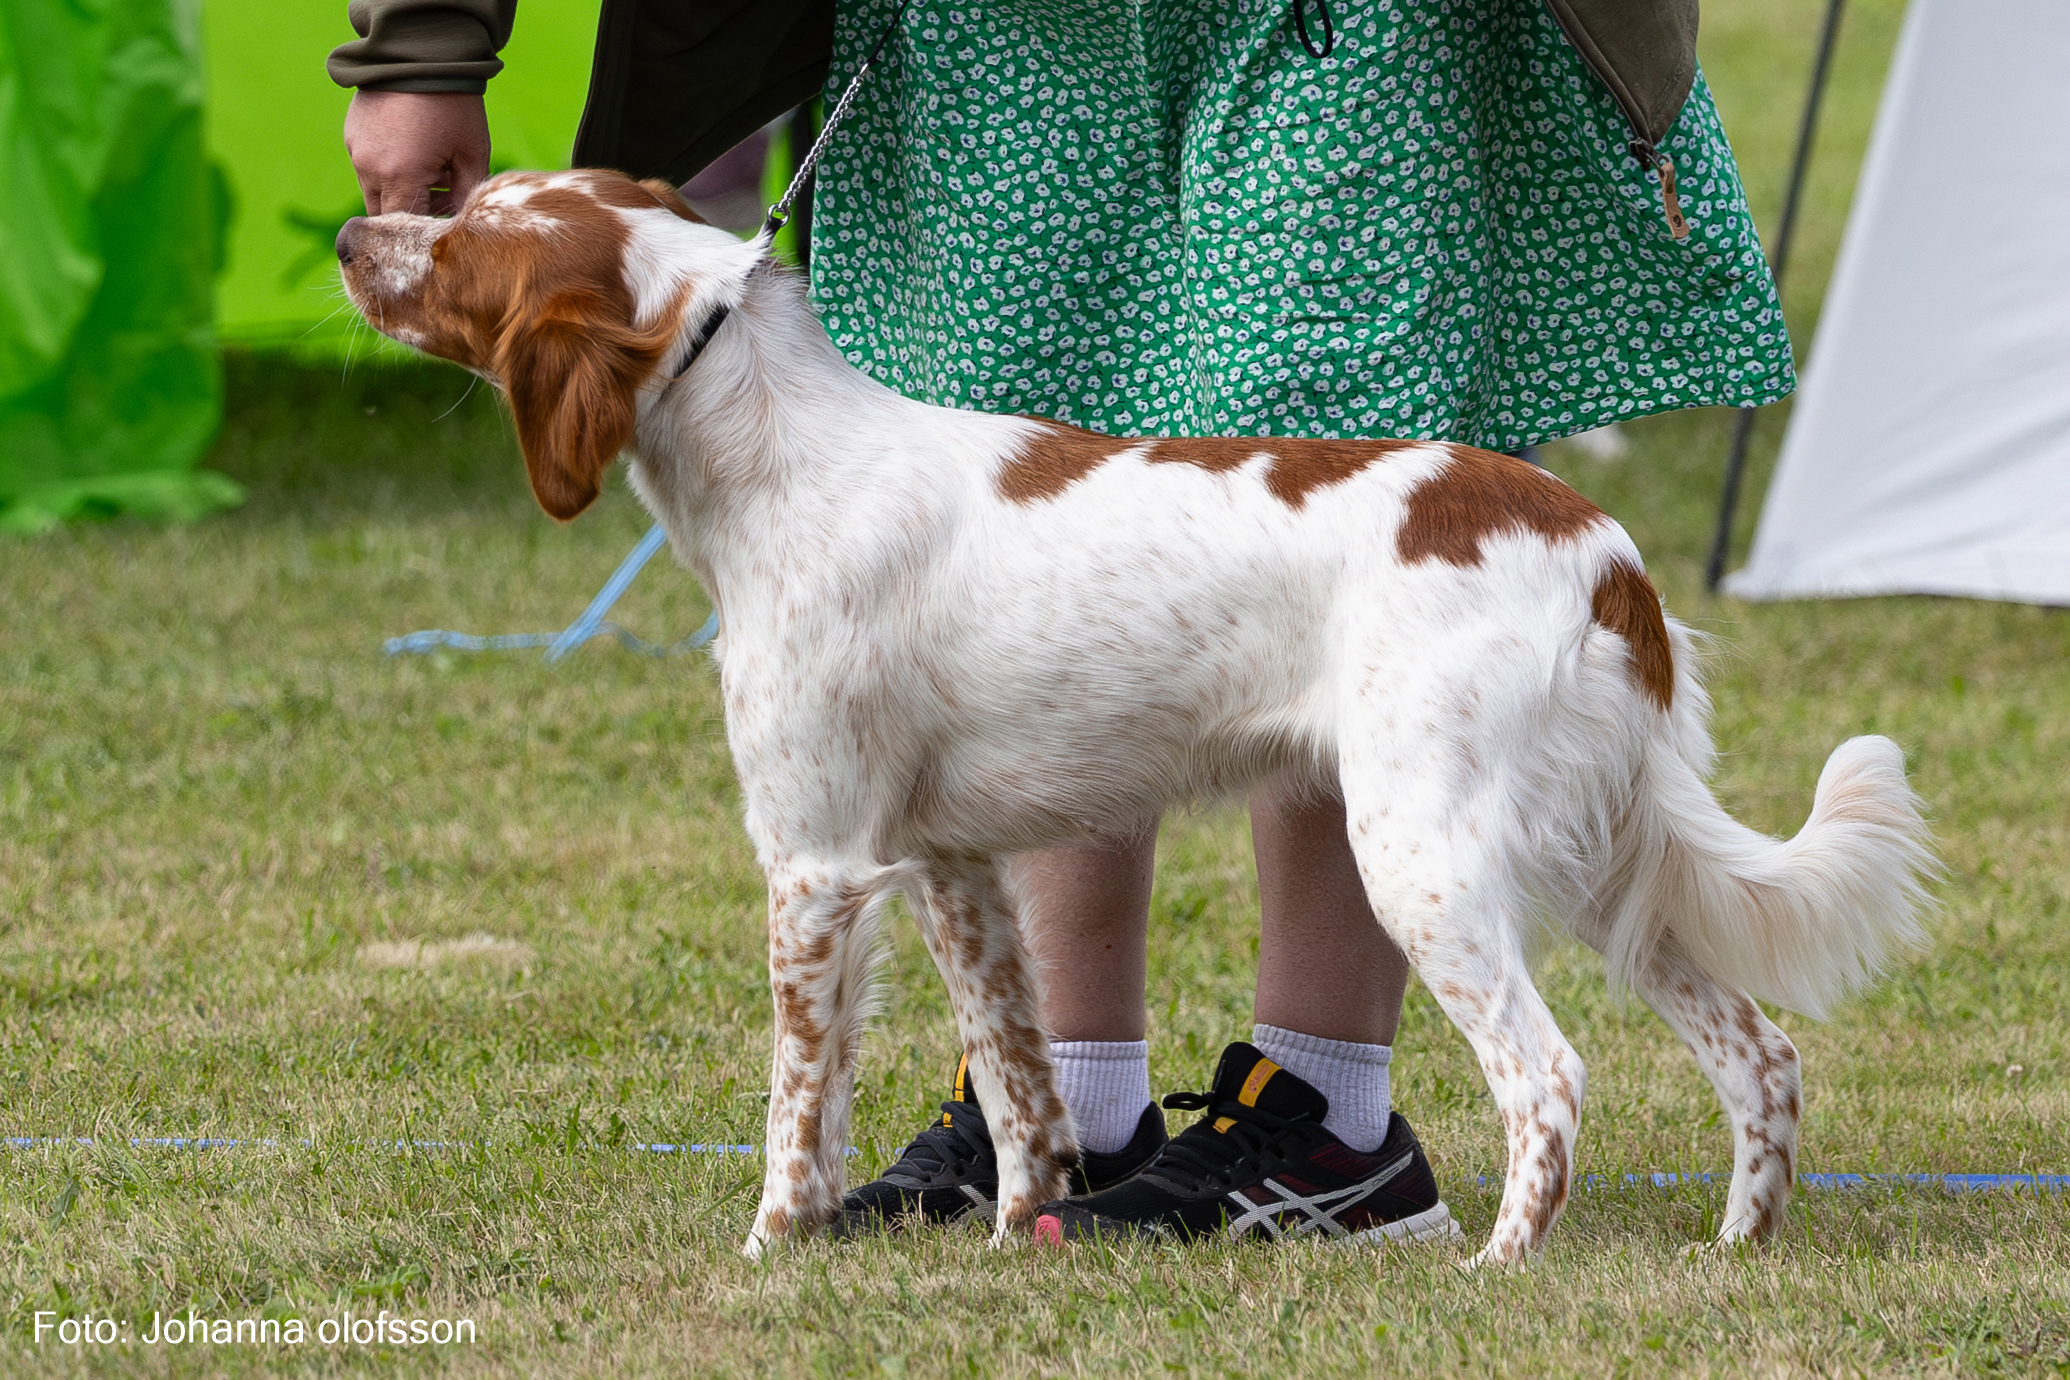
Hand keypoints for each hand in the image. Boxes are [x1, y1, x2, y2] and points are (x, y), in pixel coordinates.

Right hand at [343, 90, 490, 215]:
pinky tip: (412, 149)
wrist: (420, 54)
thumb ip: (465, 196)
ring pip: (374, 192)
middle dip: (411, 212)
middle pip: (384, 215)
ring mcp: (356, 150)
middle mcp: (370, 167)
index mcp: (400, 176)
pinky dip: (387, 169)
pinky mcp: (351, 135)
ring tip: (432, 168)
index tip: (446, 220)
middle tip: (443, 195)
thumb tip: (457, 222)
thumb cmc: (454, 106)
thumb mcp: (471, 154)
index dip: (426, 229)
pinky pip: (367, 166)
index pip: (405, 226)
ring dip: (398, 191)